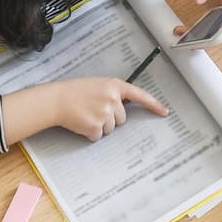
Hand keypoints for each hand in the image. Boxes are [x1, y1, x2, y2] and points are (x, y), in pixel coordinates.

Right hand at [46, 76, 166, 141]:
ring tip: (86, 115)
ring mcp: (105, 113)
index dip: (153, 105)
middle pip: (122, 119)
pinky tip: (81, 123)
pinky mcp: (96, 126)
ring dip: (100, 126)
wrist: (56, 100)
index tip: (164, 112)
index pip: (139, 95)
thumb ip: (113, 94)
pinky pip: (99, 136)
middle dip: (110, 118)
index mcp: (115, 85)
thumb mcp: (98, 85)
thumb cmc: (75, 92)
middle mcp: (113, 99)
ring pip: (111, 129)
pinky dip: (90, 133)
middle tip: (93, 110)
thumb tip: (124, 109)